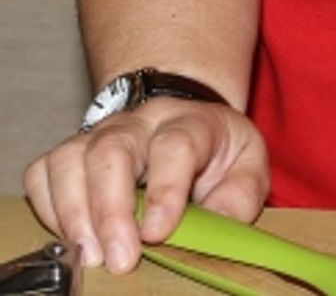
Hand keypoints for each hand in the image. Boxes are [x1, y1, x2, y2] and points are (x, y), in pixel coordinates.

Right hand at [23, 99, 268, 273]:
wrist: (187, 124)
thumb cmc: (218, 154)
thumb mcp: (248, 168)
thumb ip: (240, 197)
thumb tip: (216, 225)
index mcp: (192, 121)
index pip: (175, 145)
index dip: (165, 190)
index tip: (158, 232)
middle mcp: (142, 121)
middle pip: (112, 150)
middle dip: (110, 209)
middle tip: (119, 258)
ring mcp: (102, 133)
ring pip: (71, 158)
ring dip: (74, 213)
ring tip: (90, 255)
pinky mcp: (73, 152)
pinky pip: (44, 172)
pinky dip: (47, 207)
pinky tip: (71, 236)